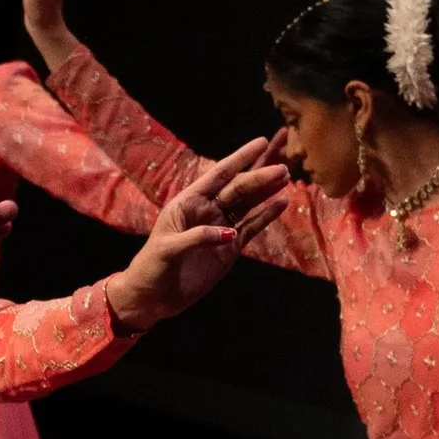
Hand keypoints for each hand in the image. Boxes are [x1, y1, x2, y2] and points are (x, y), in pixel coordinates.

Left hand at [105, 139, 291, 329]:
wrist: (154, 296)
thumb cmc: (153, 267)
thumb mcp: (168, 249)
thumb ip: (197, 238)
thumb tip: (229, 233)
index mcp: (188, 202)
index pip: (218, 175)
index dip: (240, 158)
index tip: (261, 142)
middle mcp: (206, 211)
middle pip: (238, 188)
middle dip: (260, 177)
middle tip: (283, 168)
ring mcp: (220, 228)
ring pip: (248, 204)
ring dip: (266, 191)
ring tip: (286, 177)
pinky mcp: (229, 249)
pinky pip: (251, 227)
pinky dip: (266, 215)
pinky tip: (281, 203)